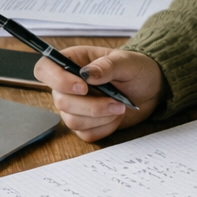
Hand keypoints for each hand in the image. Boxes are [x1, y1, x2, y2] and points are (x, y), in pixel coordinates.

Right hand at [34, 46, 164, 141]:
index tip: (82, 87)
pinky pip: (86, 134)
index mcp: (73, 62)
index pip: (44, 69)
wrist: (151, 90)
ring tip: (120, 107)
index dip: (56, 80)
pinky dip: (105, 127)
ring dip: (100, 116)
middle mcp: (68, 85)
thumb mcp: (127, 62)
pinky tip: (116, 116)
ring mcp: (74, 107)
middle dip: (92, 105)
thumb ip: (107, 66)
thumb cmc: (138, 69)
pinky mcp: (85, 125)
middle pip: (60, 101)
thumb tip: (87, 74)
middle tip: (116, 100)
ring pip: (72, 121)